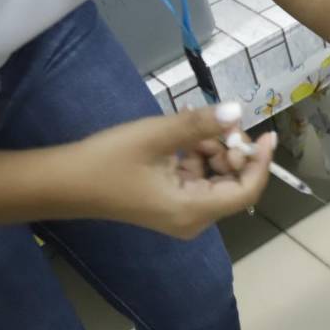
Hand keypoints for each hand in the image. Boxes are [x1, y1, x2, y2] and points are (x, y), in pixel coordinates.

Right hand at [67, 102, 275, 238]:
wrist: (62, 182)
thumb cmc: (107, 161)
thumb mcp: (156, 136)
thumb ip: (199, 125)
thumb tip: (237, 110)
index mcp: (194, 211)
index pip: (246, 190)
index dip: (260, 162)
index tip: (267, 134)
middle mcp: (193, 219)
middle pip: (232, 183)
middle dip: (230, 150)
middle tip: (215, 122)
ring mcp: (181, 212)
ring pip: (214, 177)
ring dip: (210, 148)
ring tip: (190, 123)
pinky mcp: (169, 202)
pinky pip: (196, 177)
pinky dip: (195, 154)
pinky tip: (182, 133)